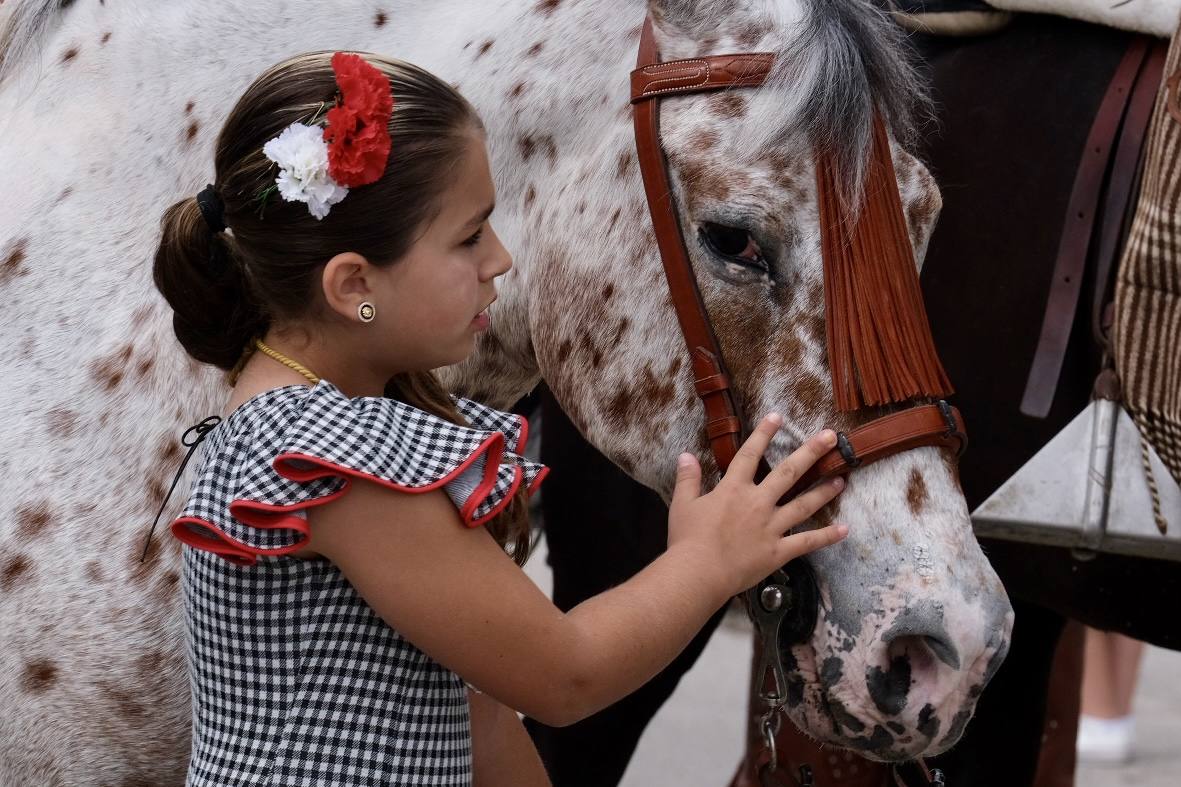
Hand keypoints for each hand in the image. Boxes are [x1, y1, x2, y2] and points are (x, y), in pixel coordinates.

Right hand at [666, 414, 847, 597]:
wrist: (698, 574)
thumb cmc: (687, 540)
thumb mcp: (682, 505)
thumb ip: (688, 478)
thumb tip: (686, 455)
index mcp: (733, 489)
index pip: (750, 454)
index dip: (763, 434)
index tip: (778, 416)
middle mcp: (758, 503)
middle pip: (789, 473)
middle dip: (811, 452)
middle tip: (831, 437)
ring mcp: (771, 527)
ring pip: (804, 505)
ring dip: (824, 491)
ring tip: (842, 479)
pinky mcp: (778, 551)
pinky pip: (807, 542)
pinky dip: (826, 536)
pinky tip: (844, 530)